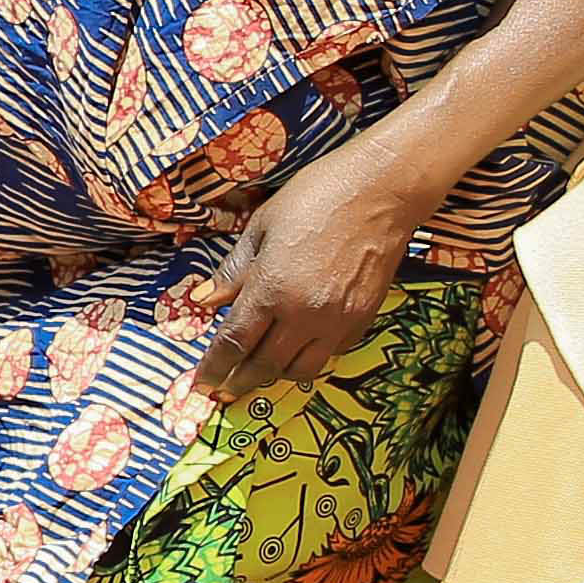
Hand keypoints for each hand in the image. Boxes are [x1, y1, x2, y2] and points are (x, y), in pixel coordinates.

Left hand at [188, 141, 430, 406]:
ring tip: (260, 370)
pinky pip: (331, 354)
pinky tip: (299, 346)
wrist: (382, 192)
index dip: (214, 367)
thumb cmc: (316, 196)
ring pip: (300, 370)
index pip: (234, 342)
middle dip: (239, 382)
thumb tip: (205, 300)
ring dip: (276, 374)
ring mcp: (336, 321)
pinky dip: (310, 356)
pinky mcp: (362, 320)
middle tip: (224, 390)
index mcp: (271, 288)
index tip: (201, 383)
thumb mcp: (262, 225)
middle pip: (264, 366)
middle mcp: (303, 314)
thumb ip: (234, 270)